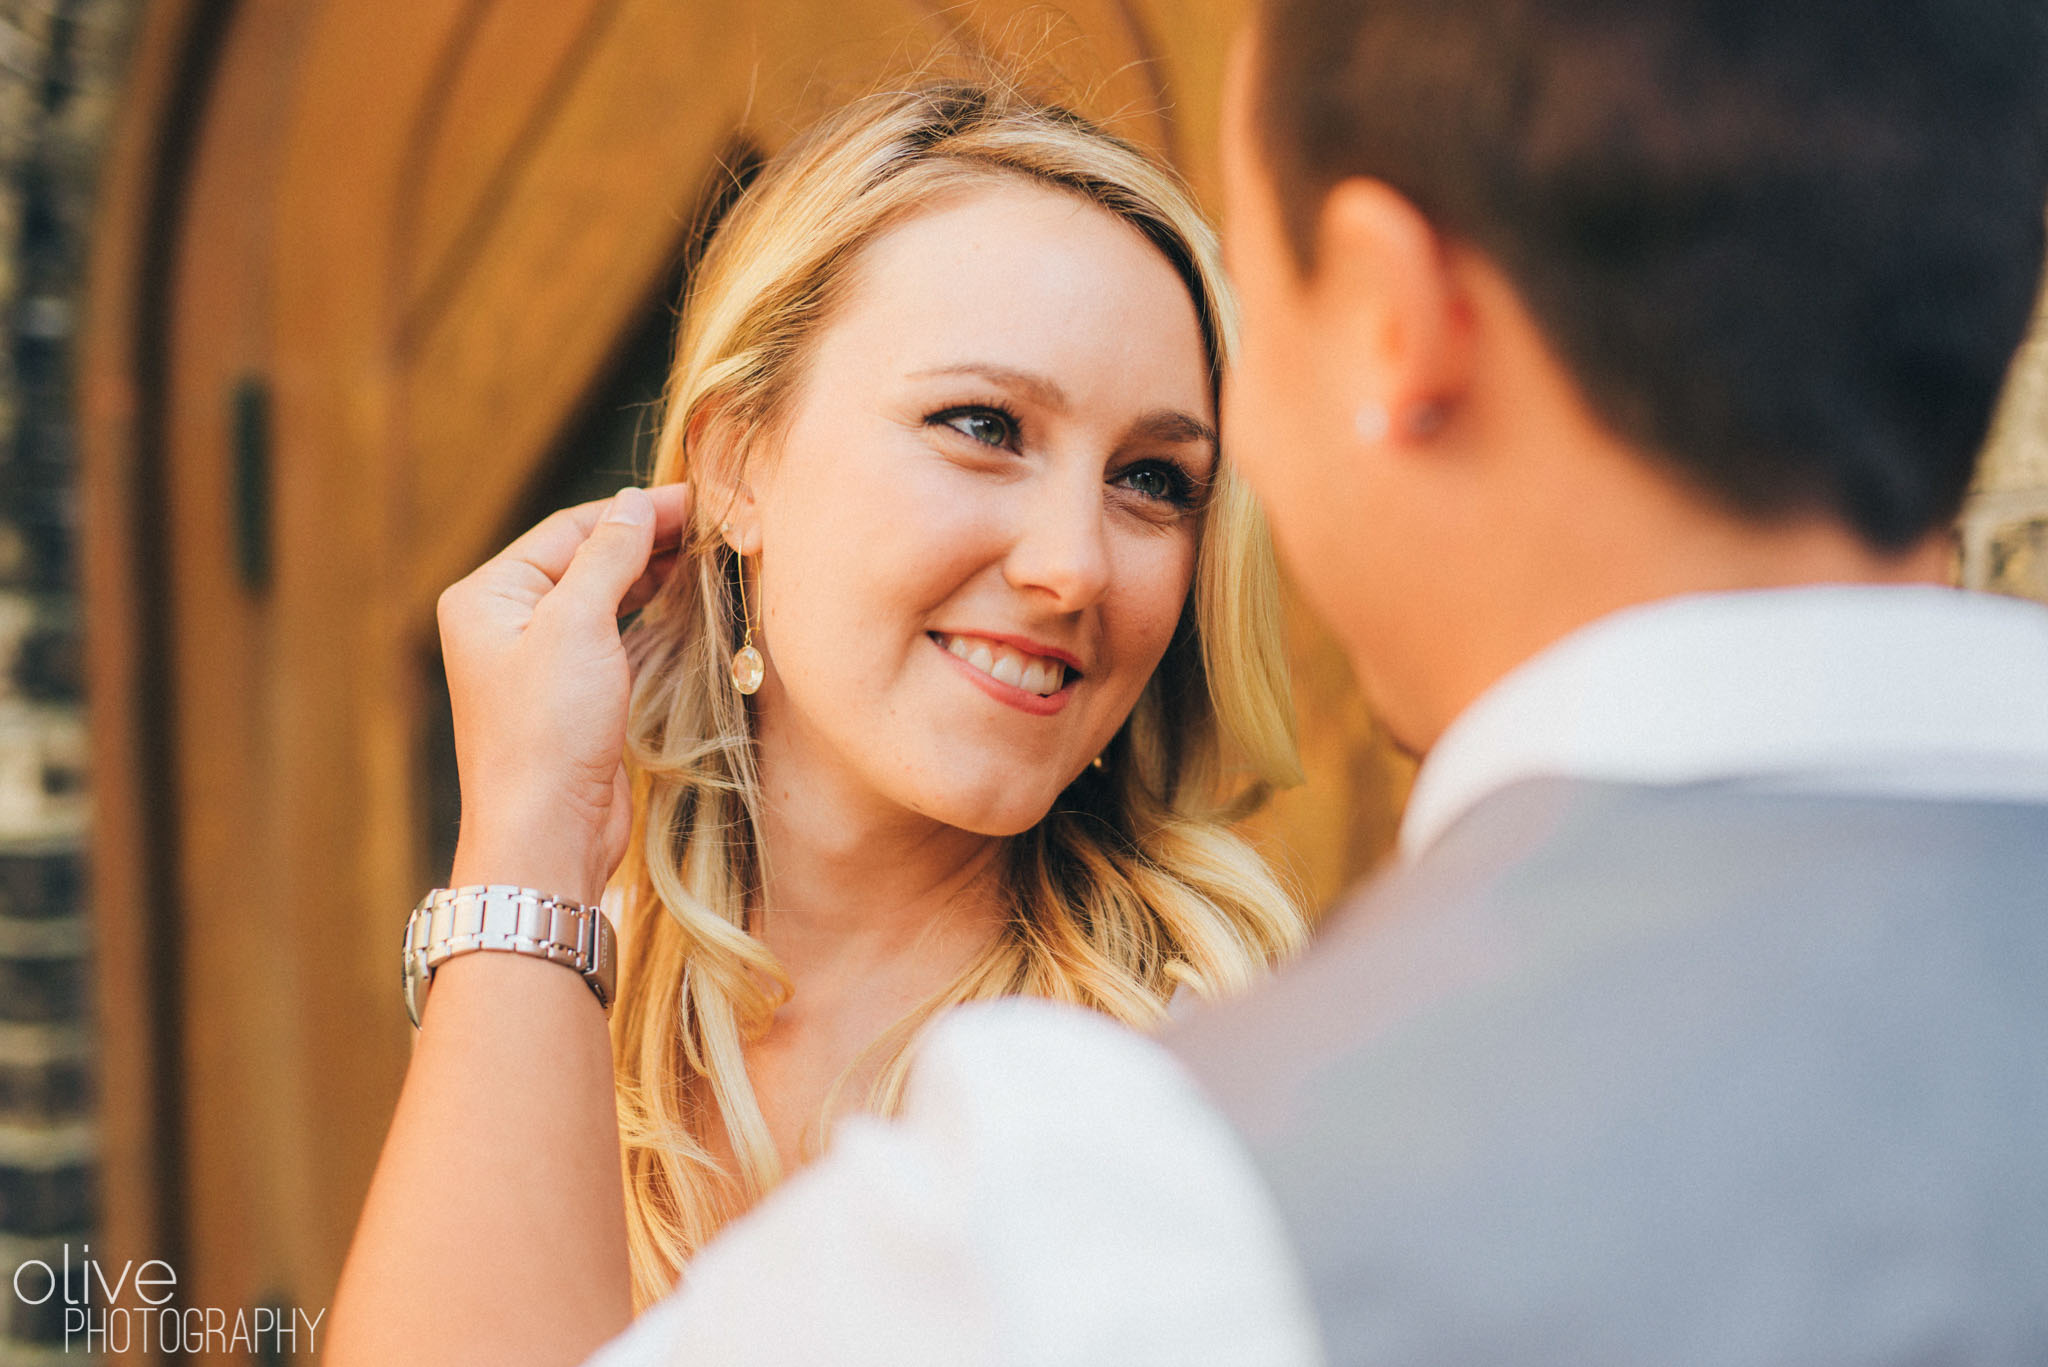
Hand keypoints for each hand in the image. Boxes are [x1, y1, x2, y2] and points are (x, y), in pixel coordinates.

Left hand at [436, 484, 692, 902]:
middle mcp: (506, 622)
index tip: (699, 500)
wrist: (546, 831)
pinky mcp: (572, 695)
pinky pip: (613, 638)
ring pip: (604, 598)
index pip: (570, 530)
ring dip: (652, 577)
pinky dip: (649, 618)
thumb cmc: (548, 729)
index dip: (636, 512)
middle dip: (647, 541)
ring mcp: (539, 660)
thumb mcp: (578, 624)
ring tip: (706, 558)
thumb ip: (609, 556)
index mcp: (488, 594)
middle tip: (713, 526)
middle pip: (586, 559)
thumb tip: (636, 505)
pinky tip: (685, 605)